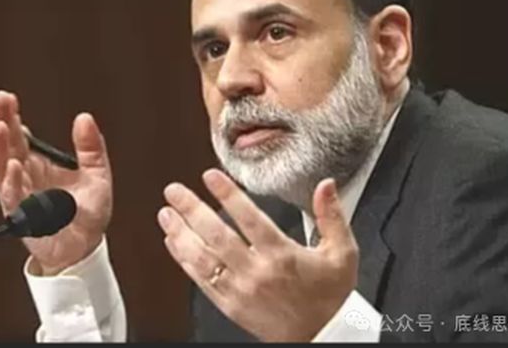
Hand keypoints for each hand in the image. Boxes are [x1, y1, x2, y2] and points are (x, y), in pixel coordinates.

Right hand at [0, 90, 112, 274]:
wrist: (87, 246)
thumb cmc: (88, 211)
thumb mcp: (97, 174)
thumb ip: (90, 147)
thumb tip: (84, 117)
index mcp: (39, 163)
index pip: (20, 135)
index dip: (11, 116)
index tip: (7, 97)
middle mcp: (25, 177)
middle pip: (8, 146)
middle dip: (2, 122)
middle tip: (0, 100)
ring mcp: (21, 196)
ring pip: (3, 169)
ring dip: (1, 148)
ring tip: (1, 127)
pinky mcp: (24, 217)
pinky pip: (14, 198)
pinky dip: (13, 182)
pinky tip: (15, 166)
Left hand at [158, 168, 357, 341]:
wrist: (322, 337)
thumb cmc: (329, 297)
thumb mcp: (342, 253)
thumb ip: (332, 216)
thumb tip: (326, 186)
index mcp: (283, 255)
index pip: (249, 217)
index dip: (227, 194)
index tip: (210, 176)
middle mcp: (257, 271)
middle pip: (217, 235)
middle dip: (191, 209)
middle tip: (174, 191)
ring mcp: (240, 290)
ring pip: (202, 258)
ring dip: (181, 233)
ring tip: (166, 214)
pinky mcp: (230, 305)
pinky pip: (201, 281)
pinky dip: (184, 260)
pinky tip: (174, 244)